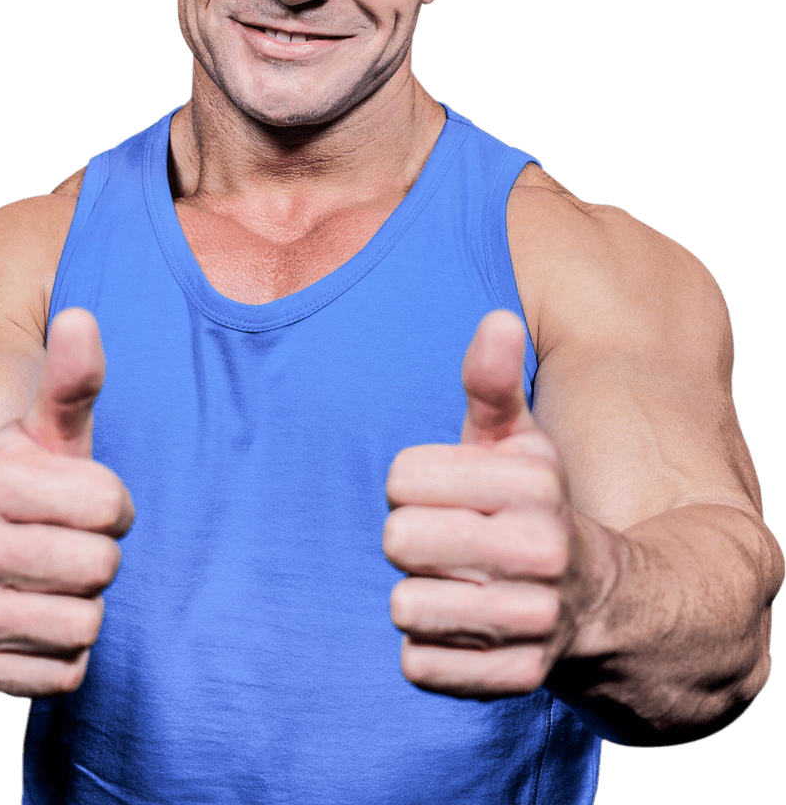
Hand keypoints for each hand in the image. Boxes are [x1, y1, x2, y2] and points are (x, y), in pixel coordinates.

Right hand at [0, 309, 133, 696]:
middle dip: (100, 555)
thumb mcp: (42, 432)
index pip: (110, 507)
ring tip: (55, 581)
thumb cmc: (14, 486)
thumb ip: (71, 381)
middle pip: (100, 568)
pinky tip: (40, 619)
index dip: (115, 506)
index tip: (91, 502)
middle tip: (73, 544)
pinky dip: (65, 651)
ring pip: (85, 624)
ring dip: (84, 604)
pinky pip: (63, 673)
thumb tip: (82, 316)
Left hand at [383, 310, 595, 697]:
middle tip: (446, 540)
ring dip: (419, 595)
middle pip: (397, 541)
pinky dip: (429, 649)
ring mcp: (532, 622)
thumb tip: (496, 317)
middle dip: (410, 538)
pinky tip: (464, 629)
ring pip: (404, 606)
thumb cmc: (533, 505)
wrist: (599, 601)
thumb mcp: (517, 440)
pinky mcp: (515, 680)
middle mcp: (541, 552)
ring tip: (458, 584)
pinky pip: (419, 664)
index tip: (442, 492)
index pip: (400, 480)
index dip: (410, 484)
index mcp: (533, 484)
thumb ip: (493, 383)